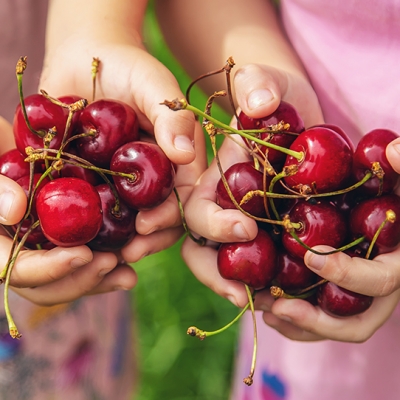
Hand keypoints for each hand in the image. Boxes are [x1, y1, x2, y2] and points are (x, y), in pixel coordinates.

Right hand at [0, 118, 136, 305]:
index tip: (84, 254)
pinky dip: (107, 258)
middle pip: (46, 285)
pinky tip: (132, 253)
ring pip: (68, 276)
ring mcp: (44, 242)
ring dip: (100, 279)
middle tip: (113, 263)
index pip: (14, 270)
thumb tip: (15, 211)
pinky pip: (85, 253)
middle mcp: (19, 249)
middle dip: (81, 279)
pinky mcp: (67, 231)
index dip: (48, 269)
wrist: (17, 142)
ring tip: (129, 275)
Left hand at [39, 20, 206, 261]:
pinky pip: (95, 211)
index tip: (146, 226)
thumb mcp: (154, 85)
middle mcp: (154, 179)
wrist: (85, 60)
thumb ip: (172, 115)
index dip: (169, 218)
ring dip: (119, 243)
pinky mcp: (95, 183)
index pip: (183, 199)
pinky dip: (90, 229)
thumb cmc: (128, 67)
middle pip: (159, 219)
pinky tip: (80, 241)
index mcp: (176, 162)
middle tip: (127, 252)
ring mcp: (124, 184)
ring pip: (128, 223)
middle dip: (147, 240)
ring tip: (103, 256)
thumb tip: (184, 152)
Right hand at [182, 64, 322, 306]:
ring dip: (238, 287)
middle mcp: (217, 206)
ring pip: (224, 263)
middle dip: (213, 273)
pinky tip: (286, 296)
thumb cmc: (271, 92)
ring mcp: (240, 220)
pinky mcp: (267, 230)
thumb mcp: (264, 80)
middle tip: (241, 293)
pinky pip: (259, 263)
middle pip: (200, 248)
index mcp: (207, 178)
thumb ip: (257, 85)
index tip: (245, 227)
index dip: (211, 222)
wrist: (292, 110)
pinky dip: (267, 282)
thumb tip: (260, 107)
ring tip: (266, 305)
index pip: (194, 208)